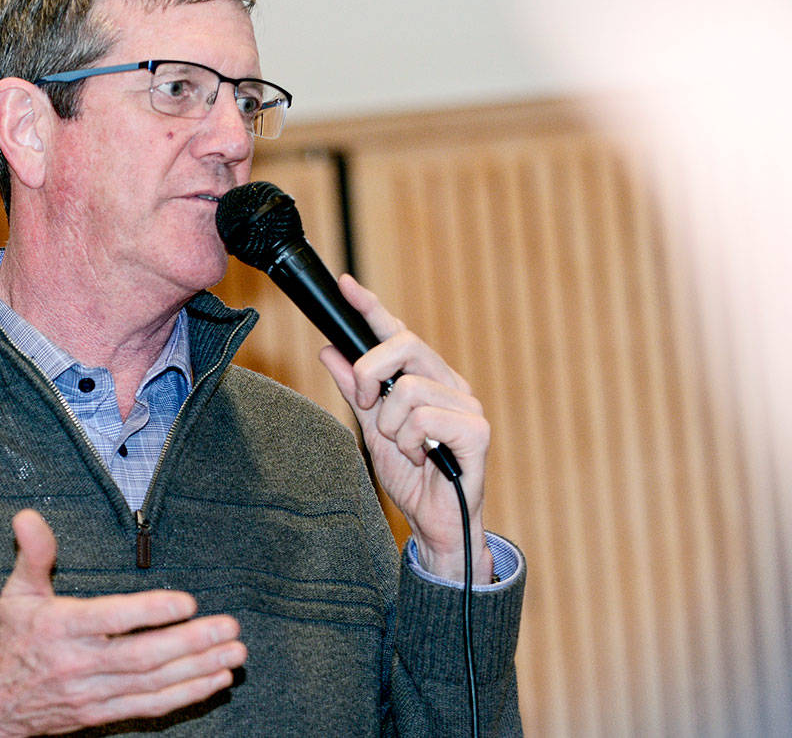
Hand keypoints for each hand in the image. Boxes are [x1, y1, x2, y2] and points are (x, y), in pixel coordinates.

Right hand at [0, 510, 246, 736]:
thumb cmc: (7, 640)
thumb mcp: (15, 593)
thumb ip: (32, 555)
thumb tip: (28, 516)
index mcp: (60, 627)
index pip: (111, 619)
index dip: (151, 611)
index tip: (187, 601)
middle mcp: (79, 664)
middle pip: (143, 656)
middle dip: (192, 642)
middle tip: (230, 627)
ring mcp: (92, 693)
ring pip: (152, 684)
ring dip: (198, 669)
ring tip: (234, 653)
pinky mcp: (101, 714)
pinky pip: (149, 706)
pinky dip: (185, 696)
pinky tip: (215, 680)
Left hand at [318, 274, 493, 583]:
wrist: (432, 521)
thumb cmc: (411, 475)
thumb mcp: (371, 428)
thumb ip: (354, 390)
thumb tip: (329, 351)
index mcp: (426, 378)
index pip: (398, 333)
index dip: (372, 307)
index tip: (346, 284)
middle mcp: (450, 383)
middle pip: (405, 345)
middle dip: (370, 372)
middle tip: (364, 402)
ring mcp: (467, 404)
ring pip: (408, 389)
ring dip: (392, 425)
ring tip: (405, 447)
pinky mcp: (476, 430)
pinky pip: (424, 417)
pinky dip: (411, 442)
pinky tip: (422, 457)